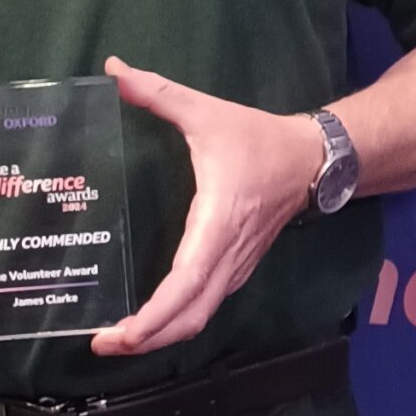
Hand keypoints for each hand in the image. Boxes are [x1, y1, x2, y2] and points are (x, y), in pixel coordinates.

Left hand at [89, 57, 324, 357]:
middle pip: (190, 317)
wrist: (313, 160)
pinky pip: (206, 307)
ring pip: (199, 318)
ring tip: (117, 341)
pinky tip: (148, 322)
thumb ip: (158, 93)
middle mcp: (228, 255)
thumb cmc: (258, 139)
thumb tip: (113, 70)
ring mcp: (236, 267)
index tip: (121, 334)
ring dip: (161, 336)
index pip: (186, 283)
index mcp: (218, 221)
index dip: (154, 316)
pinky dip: (177, 322)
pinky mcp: (237, 269)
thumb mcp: (207, 111)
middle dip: (147, 339)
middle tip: (102, 346)